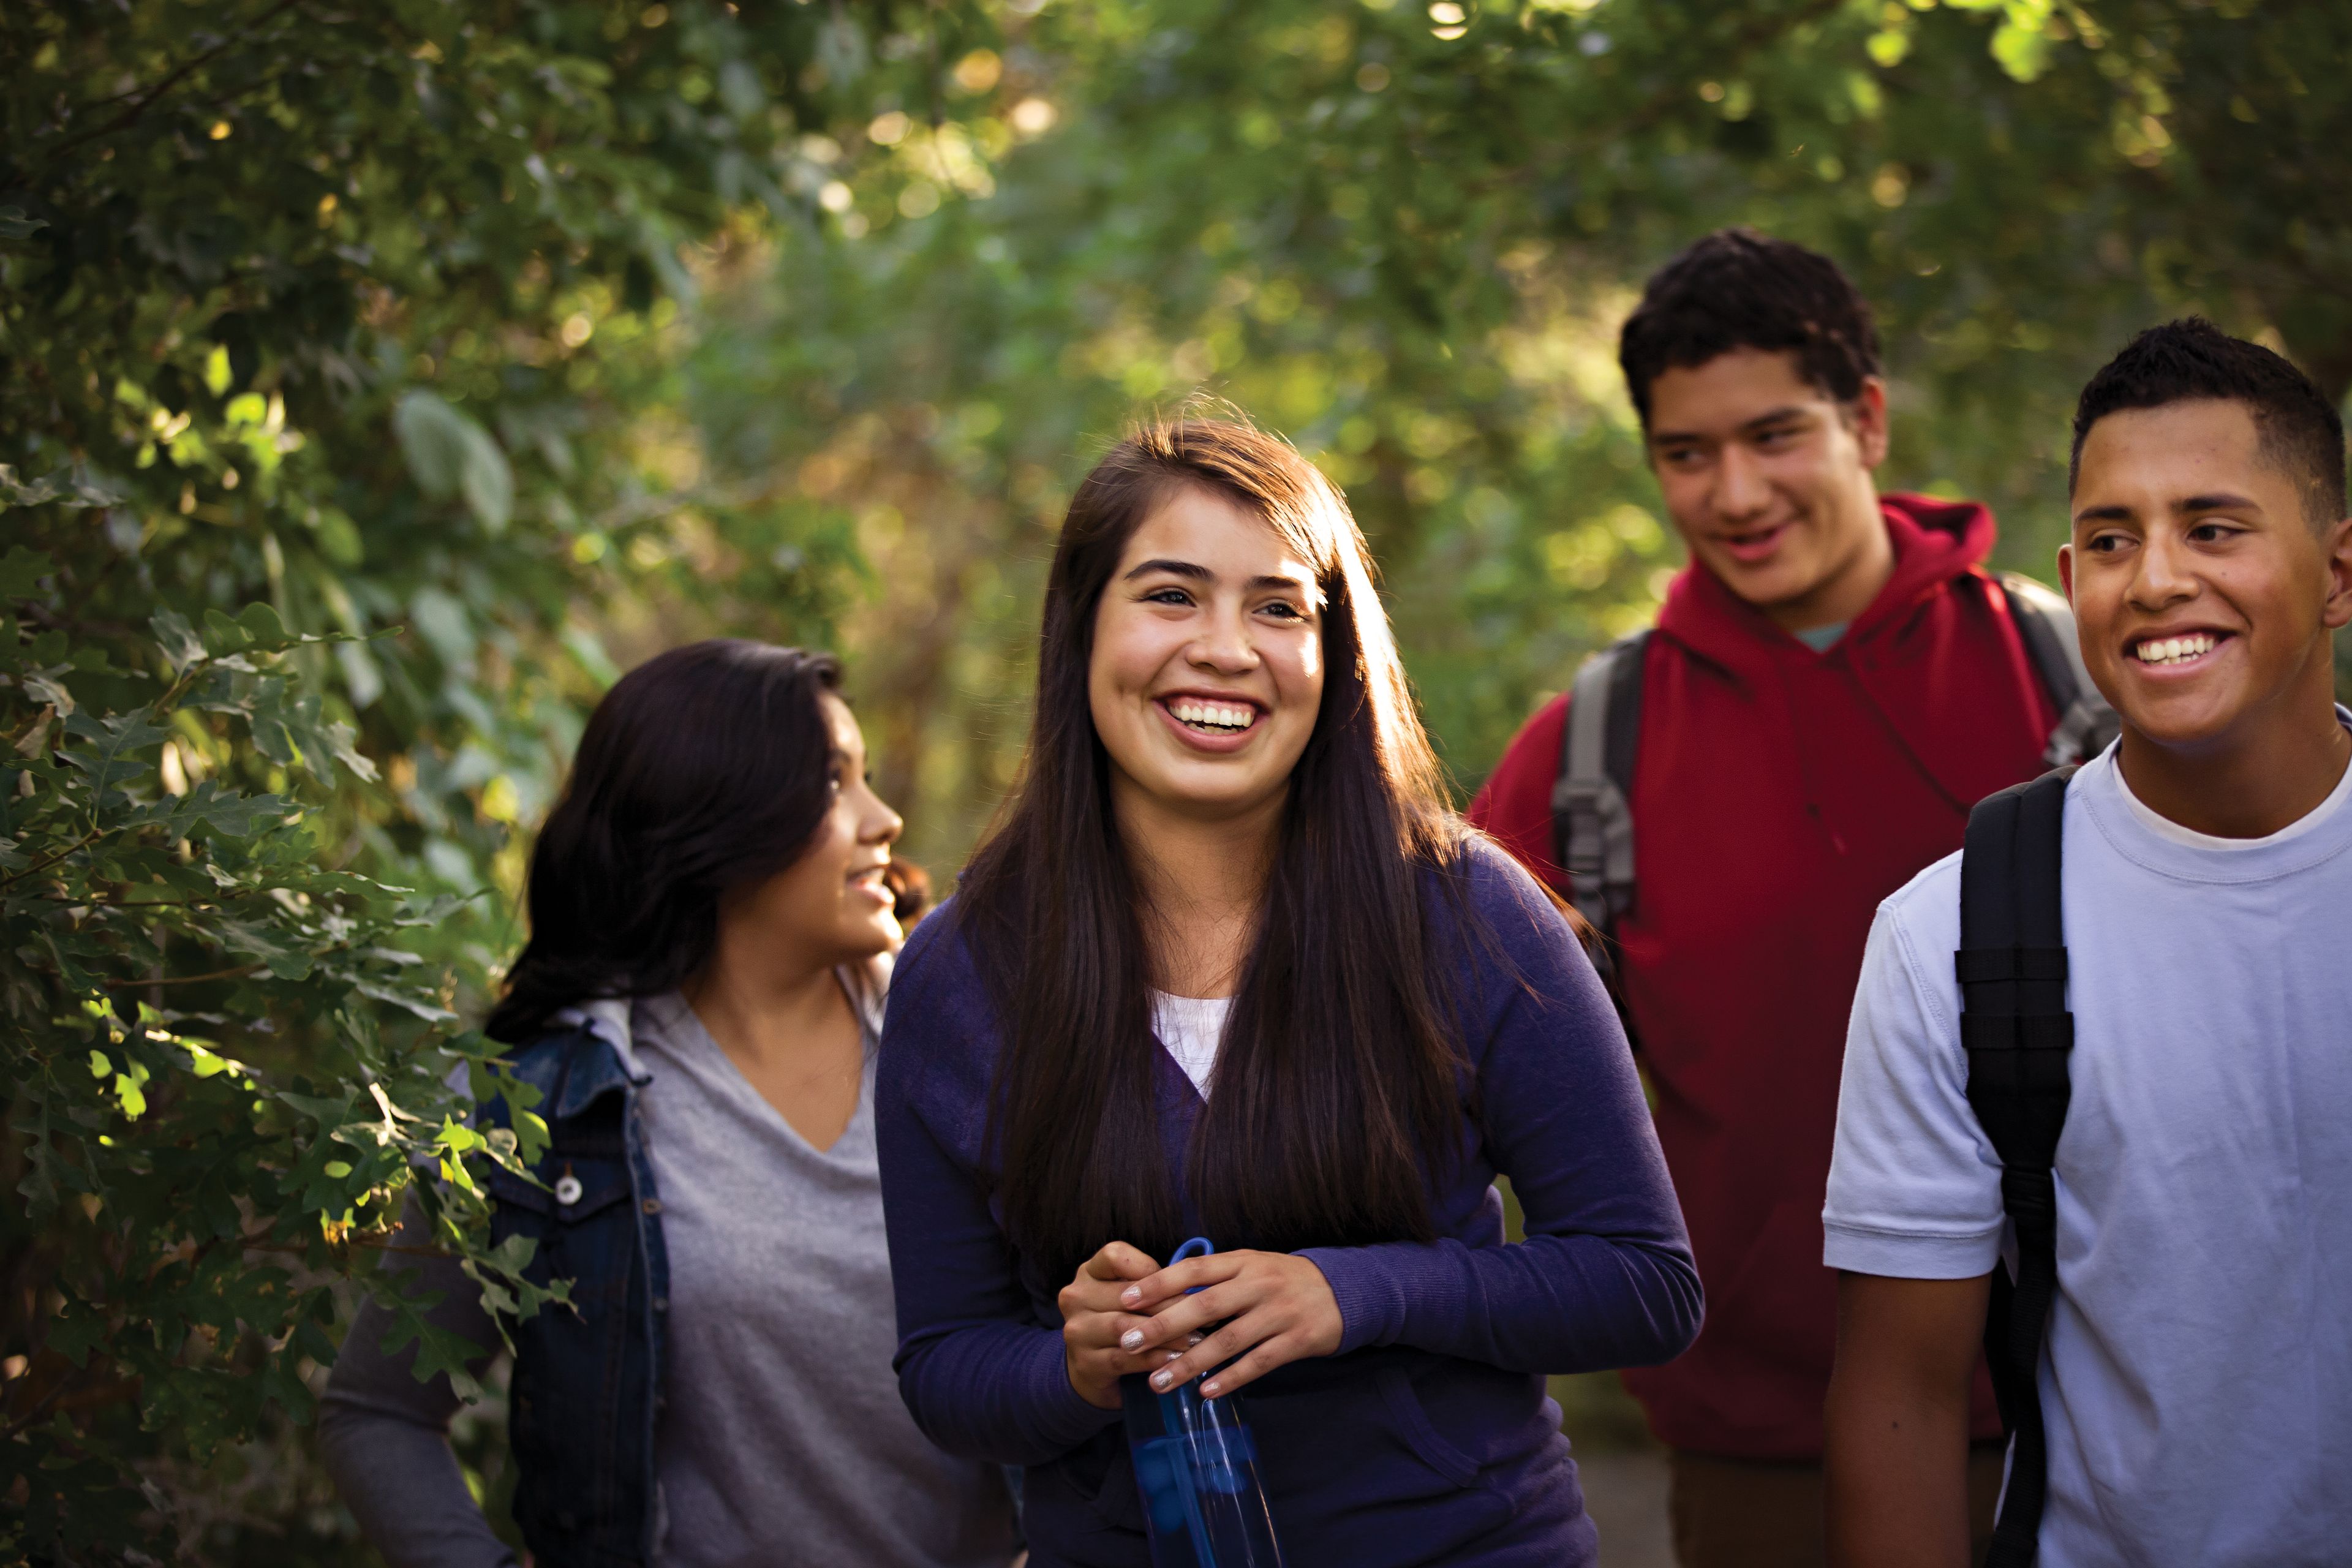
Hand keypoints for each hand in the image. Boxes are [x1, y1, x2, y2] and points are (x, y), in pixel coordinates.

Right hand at [1059, 1241, 1187, 1410]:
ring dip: (1165, 1334)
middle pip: (1126, 1295)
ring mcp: (1076, 1330)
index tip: (1184, 1285)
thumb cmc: (1124, 1322)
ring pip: (1125, 1327)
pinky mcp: (1084, 1362)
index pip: (1115, 1256)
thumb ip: (1154, 1286)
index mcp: (1089, 1272)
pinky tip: (1177, 1360)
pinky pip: (1124, 1358)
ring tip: (1196, 1340)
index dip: (1151, 1270)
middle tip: (1206, 1315)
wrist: (1093, 1369)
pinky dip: (1153, 1359)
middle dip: (1171, 1306)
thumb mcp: (1132, 1298)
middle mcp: (1076, 1296)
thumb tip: (1200, 1287)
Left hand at [1116, 1248, 1343, 1399]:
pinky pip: (1259, 1362)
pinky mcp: (1297, 1340)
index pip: (1194, 1270)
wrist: (1344, 1291)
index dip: (1159, 1283)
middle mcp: (1258, 1284)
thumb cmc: (1283, 1280)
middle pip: (1205, 1306)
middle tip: (1129, 1343)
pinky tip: (1206, 1392)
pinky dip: (1231, 1378)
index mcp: (1242, 1262)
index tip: (1125, 1299)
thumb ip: (1214, 1278)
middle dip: (1164, 1325)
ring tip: (1158, 1382)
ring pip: (1228, 1340)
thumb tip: (1162, 1293)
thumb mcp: (1250, 1266)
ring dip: (1191, 1362)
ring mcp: (1279, 1313)